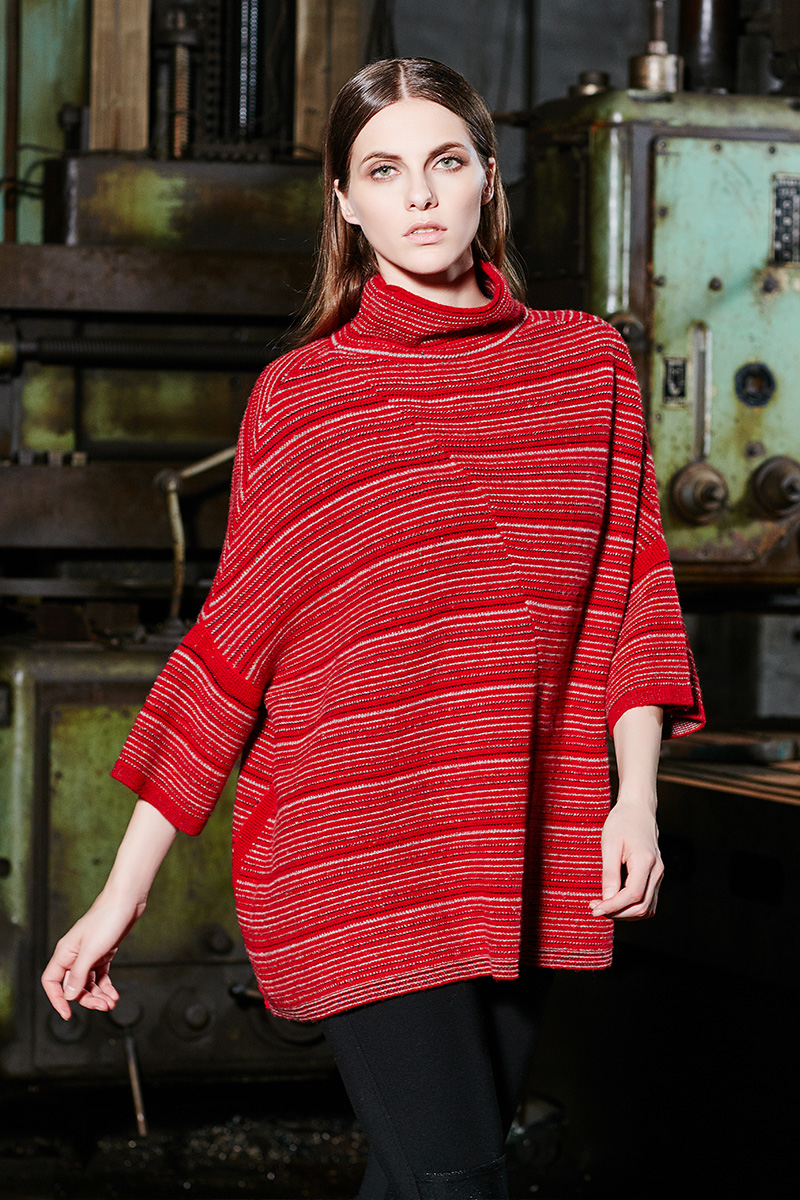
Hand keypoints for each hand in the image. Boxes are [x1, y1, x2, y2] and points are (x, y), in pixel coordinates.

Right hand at [41, 892, 144, 1019]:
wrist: (127, 901)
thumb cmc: (107, 919)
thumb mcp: (91, 950)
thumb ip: (79, 974)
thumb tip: (68, 995)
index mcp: (65, 953)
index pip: (51, 981)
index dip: (57, 999)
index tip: (67, 1014)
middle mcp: (75, 955)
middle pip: (74, 986)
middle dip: (87, 999)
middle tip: (102, 1006)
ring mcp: (89, 954)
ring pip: (89, 983)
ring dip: (99, 995)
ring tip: (111, 1003)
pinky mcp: (103, 953)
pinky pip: (101, 976)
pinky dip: (106, 987)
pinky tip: (114, 995)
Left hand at [589, 794, 663, 919]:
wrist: (638, 809)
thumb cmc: (622, 822)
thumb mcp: (610, 844)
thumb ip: (609, 873)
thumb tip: (606, 900)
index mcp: (646, 862)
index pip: (632, 895)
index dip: (613, 907)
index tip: (594, 909)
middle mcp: (657, 871)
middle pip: (641, 907)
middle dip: (617, 913)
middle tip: (595, 907)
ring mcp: (659, 875)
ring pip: (646, 908)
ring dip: (624, 913)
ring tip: (603, 905)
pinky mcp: (656, 876)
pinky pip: (647, 901)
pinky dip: (632, 907)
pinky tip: (615, 902)